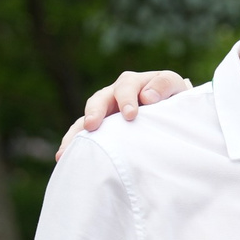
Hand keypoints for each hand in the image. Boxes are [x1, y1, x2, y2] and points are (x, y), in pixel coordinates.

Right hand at [58, 70, 191, 158]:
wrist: (173, 110)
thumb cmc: (176, 98)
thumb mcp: (176, 87)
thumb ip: (164, 85)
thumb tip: (147, 97)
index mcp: (134, 82)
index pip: (127, 87)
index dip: (127, 99)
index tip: (130, 115)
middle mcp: (114, 94)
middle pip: (100, 99)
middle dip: (95, 112)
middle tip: (92, 125)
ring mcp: (105, 110)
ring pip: (86, 117)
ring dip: (77, 132)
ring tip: (68, 148)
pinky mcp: (101, 126)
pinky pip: (83, 133)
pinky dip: (73, 143)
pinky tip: (64, 157)